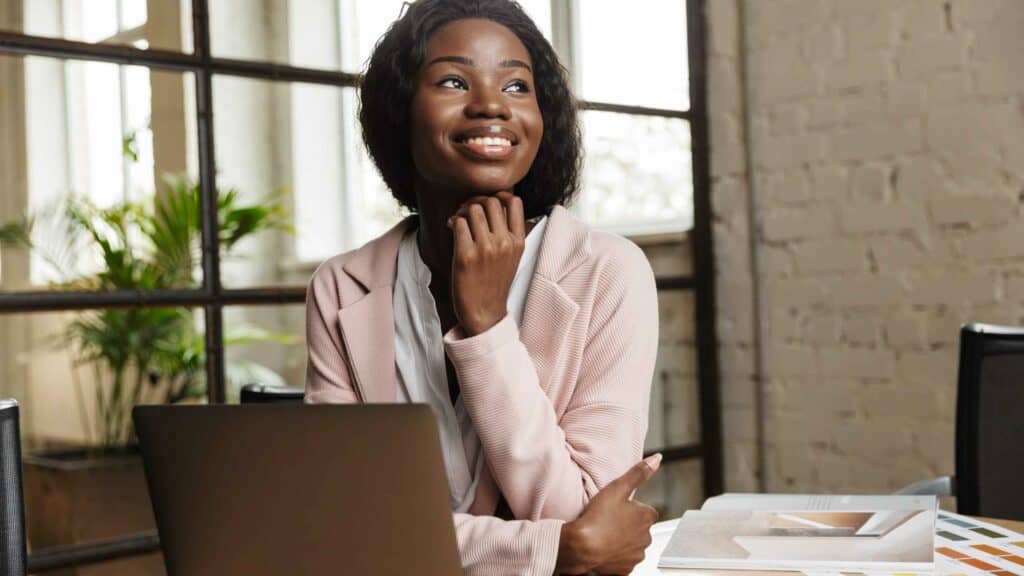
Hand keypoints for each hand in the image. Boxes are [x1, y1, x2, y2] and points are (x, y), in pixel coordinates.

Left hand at [448, 191, 525, 335]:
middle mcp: (504, 243)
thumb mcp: (511, 257)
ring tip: (458, 221)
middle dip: (476, 202)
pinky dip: (452, 221)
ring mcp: (486, 249)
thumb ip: (507, 233)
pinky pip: (458, 223)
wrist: (485, 313)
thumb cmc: (494, 284)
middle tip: (467, 212)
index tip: (487, 204)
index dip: (498, 196)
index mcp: (518, 242)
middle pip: (491, 201)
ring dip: (462, 211)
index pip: (514, 201)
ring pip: (473, 209)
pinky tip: (451, 228)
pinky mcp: (466, 255)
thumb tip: (494, 204)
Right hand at [555, 454, 661, 574]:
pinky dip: (615, 556)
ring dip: (622, 541)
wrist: (582, 547)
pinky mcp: (625, 569)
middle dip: (627, 525)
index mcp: (647, 518)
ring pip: (632, 545)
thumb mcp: (617, 488)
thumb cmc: (598, 518)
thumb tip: (657, 459)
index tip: (617, 508)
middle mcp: (646, 538)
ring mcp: (636, 555)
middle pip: (639, 529)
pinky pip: (623, 560)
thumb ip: (638, 473)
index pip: (646, 511)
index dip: (631, 509)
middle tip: (608, 520)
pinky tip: (603, 548)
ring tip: (604, 534)